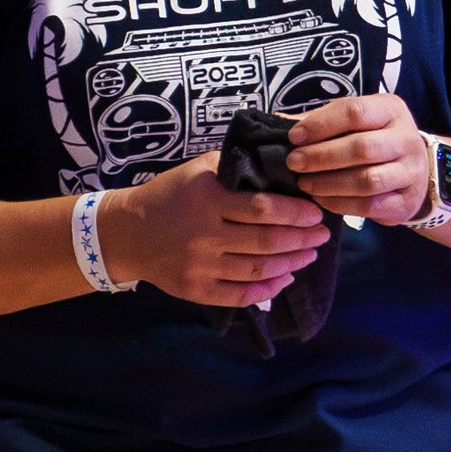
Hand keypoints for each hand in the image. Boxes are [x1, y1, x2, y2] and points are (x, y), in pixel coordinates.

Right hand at [99, 154, 330, 306]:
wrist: (128, 232)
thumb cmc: (170, 195)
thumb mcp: (199, 169)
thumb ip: (238, 164)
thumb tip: (284, 156)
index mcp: (207, 199)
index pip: (262, 208)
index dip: (296, 212)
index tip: (316, 212)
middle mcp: (204, 234)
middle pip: (266, 241)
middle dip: (302, 239)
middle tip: (322, 235)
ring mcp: (199, 265)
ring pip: (258, 269)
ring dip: (292, 263)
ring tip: (309, 254)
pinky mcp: (196, 290)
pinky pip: (241, 295)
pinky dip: (268, 289)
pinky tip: (285, 277)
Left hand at [284, 92, 429, 222]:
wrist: (415, 172)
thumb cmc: (374, 140)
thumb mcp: (355, 122)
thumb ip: (322, 121)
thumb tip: (278, 125)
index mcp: (391, 109)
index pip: (354, 112)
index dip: (320, 125)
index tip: (294, 137)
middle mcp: (407, 138)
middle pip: (361, 148)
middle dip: (321, 157)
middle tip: (294, 163)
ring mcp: (410, 172)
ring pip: (367, 181)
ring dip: (329, 183)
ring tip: (305, 184)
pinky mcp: (406, 202)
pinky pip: (370, 205)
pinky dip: (341, 204)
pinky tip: (321, 199)